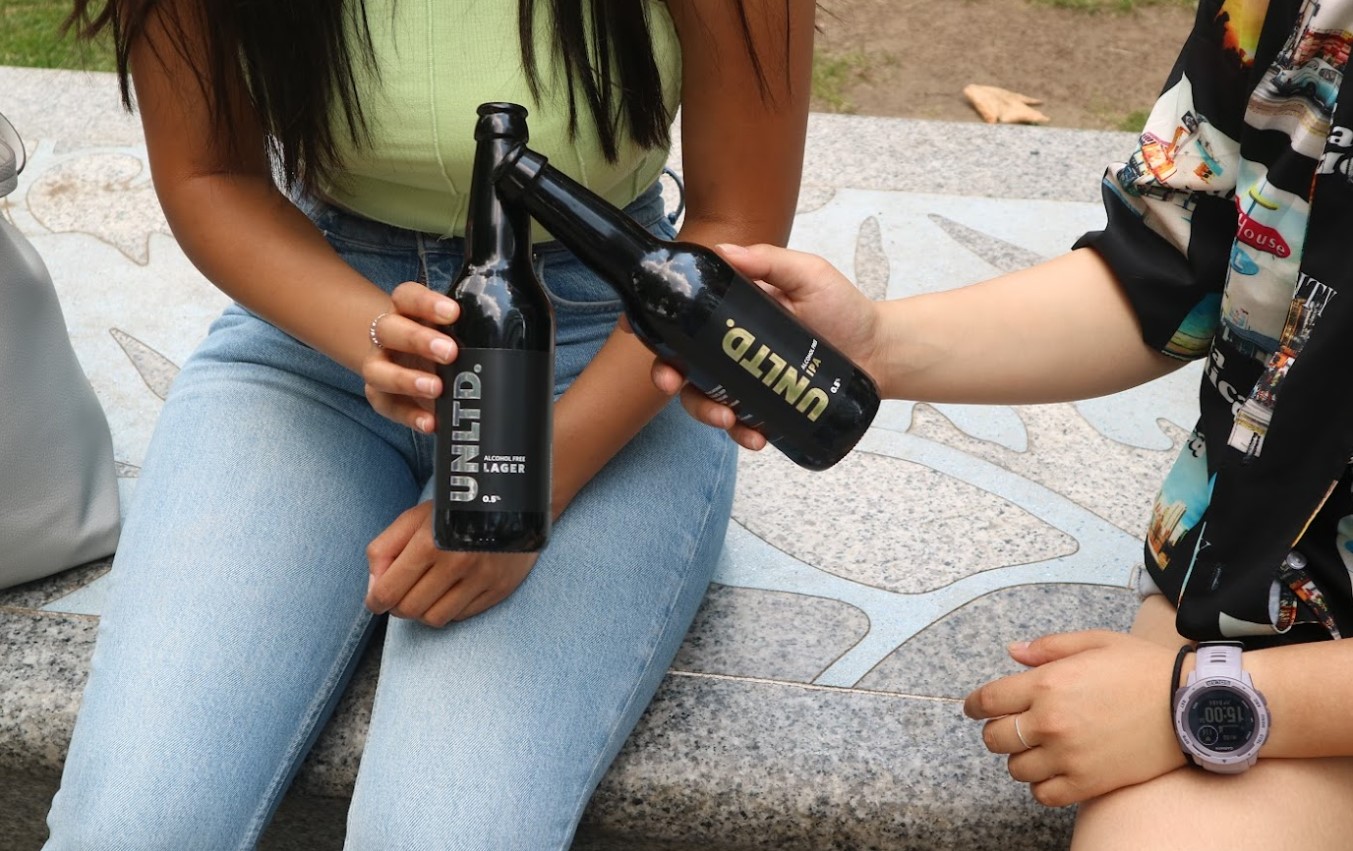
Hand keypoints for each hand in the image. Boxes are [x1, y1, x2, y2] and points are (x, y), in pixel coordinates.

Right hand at [361, 282, 459, 432]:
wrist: (408, 360)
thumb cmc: (439, 339)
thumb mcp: (452, 328)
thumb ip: (470, 328)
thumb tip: (516, 341)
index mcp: (405, 310)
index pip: (407, 296)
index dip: (426, 303)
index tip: (454, 313)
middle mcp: (386, 335)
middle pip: (388, 329)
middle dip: (418, 340)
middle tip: (450, 352)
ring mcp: (378, 365)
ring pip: (377, 370)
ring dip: (406, 380)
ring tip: (437, 389)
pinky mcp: (379, 395)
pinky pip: (387, 406)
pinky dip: (409, 416)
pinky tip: (431, 423)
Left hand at [365, 501, 537, 626]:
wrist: (512, 500)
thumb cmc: (455, 509)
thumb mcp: (413, 518)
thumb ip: (384, 549)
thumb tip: (374, 588)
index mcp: (429, 543)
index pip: (388, 592)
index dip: (375, 601)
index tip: (377, 599)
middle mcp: (456, 564)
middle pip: (410, 609)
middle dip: (398, 605)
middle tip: (402, 592)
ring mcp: (480, 579)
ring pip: (435, 619)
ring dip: (423, 610)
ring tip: (427, 592)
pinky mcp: (499, 589)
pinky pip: (462, 615)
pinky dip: (450, 608)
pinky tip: (451, 590)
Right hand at [647, 243, 881, 450]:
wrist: (879, 352)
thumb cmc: (844, 308)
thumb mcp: (808, 274)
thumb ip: (769, 261)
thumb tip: (723, 250)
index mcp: (731, 312)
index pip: (682, 318)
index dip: (654, 327)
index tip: (641, 335)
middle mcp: (730, 347)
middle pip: (681, 364)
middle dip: (668, 377)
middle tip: (674, 384)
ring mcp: (746, 380)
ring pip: (704, 399)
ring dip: (705, 412)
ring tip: (730, 420)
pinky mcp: (765, 407)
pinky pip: (740, 424)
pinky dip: (741, 434)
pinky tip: (756, 437)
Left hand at [963, 631, 1187, 806]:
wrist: (1191, 704)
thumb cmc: (1143, 668)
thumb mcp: (1094, 642)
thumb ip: (1048, 648)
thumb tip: (1013, 652)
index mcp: (1045, 684)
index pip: (987, 701)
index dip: (973, 706)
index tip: (972, 708)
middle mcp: (1050, 723)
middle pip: (995, 738)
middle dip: (997, 731)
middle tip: (1011, 727)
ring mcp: (1068, 756)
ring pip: (1016, 769)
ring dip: (1021, 759)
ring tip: (1039, 749)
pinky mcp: (1088, 783)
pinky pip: (1044, 795)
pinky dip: (1042, 786)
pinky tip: (1055, 772)